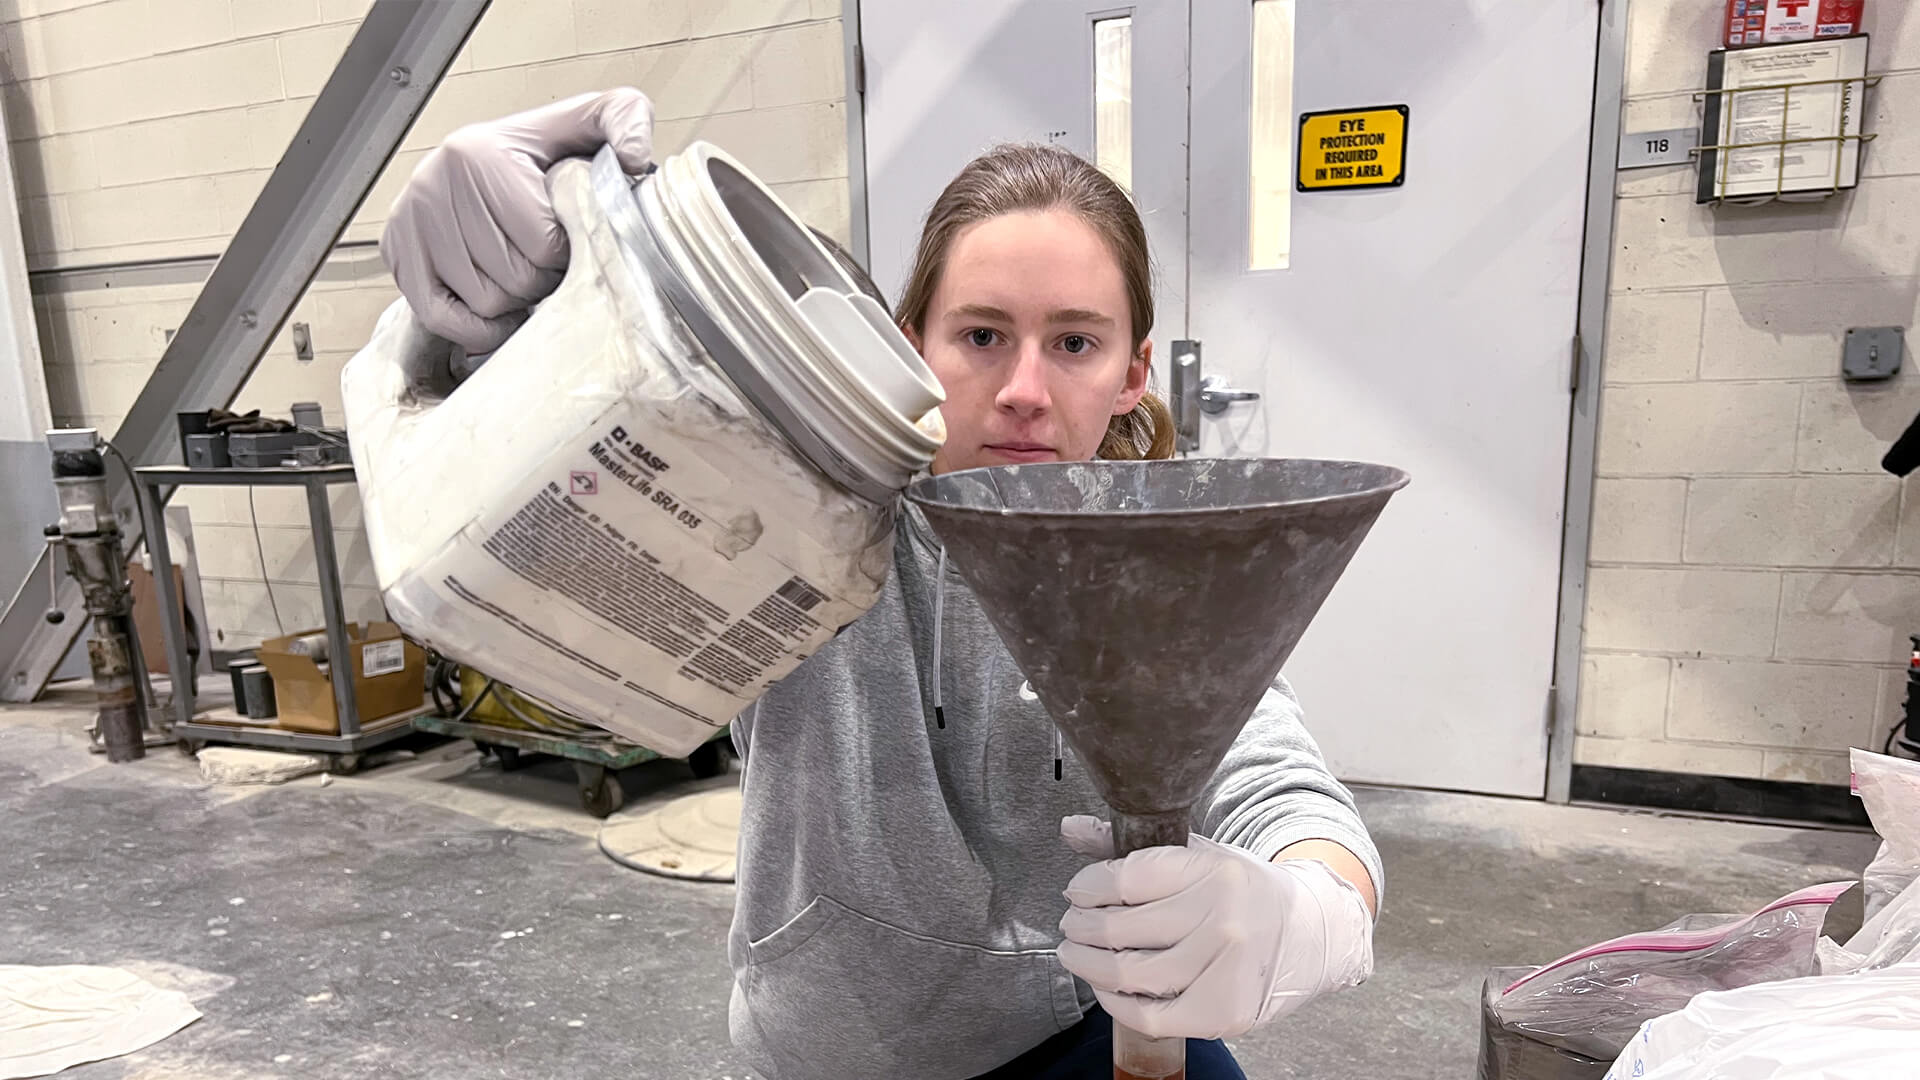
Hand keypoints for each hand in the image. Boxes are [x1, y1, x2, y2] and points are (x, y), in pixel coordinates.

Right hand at [381, 87, 655, 352]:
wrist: (486, 154)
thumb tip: (634, 159)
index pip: (545, 247)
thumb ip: (626, 120)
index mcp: (480, 155)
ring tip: (521, 272)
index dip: (568, 255)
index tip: (568, 240)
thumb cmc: (543, 151)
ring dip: (512, 301)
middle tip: (545, 262)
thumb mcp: (589, 122)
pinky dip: (475, 328)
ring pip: (483, 303)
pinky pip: (439, 318)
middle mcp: (436, 185)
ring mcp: (411, 222)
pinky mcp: (398, 254)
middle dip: (541, 280)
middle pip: (513, 279)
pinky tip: (500, 310)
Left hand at [1055, 815, 1373, 1039]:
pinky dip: (1116, 1005)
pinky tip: (1107, 989)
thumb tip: (1070, 827)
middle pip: (1120, 929)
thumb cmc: (1244, 893)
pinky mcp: (1226, 1011)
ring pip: (1130, 975)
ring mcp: (1226, 968)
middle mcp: (1222, 919)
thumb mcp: (1199, 855)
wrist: (1312, 933)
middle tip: (1071, 926)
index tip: (1077, 891)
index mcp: (1213, 871)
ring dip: (1088, 965)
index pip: (1125, 877)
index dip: (1087, 886)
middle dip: (1080, 928)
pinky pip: (1151, 1016)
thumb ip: (1132, 846)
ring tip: (1076, 954)